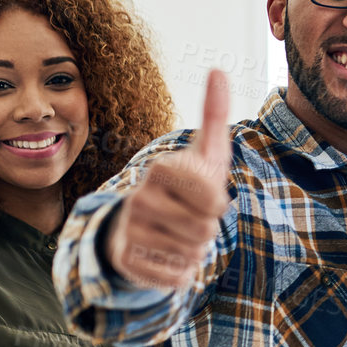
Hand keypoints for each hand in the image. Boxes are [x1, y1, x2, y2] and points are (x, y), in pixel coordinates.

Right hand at [106, 70, 231, 289]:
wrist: (144, 225)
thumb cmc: (186, 186)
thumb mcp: (205, 152)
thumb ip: (213, 114)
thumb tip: (219, 69)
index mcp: (161, 169)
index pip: (213, 198)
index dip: (218, 202)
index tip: (207, 195)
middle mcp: (139, 197)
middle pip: (206, 228)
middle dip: (208, 227)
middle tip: (190, 217)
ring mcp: (129, 230)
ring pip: (193, 253)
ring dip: (195, 249)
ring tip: (178, 233)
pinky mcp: (127, 262)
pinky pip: (177, 277)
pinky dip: (181, 271)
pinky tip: (165, 254)